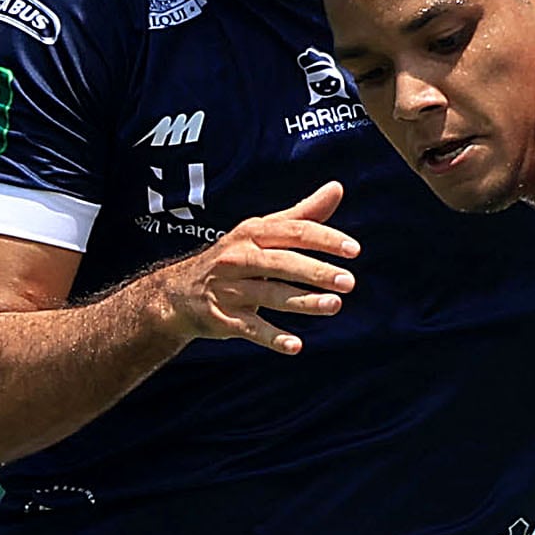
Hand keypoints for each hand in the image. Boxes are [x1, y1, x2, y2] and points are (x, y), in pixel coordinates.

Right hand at [144, 182, 358, 356]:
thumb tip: (337, 187)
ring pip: (271, 295)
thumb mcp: (262, 232)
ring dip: (304, 302)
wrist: (180, 292)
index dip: (324, 240)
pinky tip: (296, 346)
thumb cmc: (234, 257)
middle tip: (349, 282)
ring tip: (334, 306)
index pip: (294, 232)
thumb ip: (302, 214)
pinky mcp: (225, 318)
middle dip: (317, 272)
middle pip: (283, 263)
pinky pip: (252, 329)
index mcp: (253, 232)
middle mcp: (240, 257)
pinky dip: (273, 338)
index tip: (354, 250)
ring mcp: (231, 289)